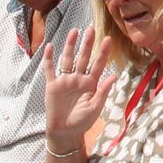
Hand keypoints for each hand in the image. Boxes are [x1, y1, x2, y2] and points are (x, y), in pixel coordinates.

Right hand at [43, 27, 114, 151]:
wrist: (65, 133)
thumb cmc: (82, 122)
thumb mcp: (95, 108)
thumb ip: (103, 91)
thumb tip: (114, 75)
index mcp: (91, 84)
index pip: (98, 65)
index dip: (103, 53)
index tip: (108, 39)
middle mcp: (78, 79)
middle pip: (83, 57)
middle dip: (87, 44)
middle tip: (91, 29)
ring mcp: (65, 81)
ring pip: (67, 59)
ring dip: (70, 45)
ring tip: (74, 31)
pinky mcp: (52, 86)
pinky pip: (50, 69)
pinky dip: (49, 58)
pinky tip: (49, 46)